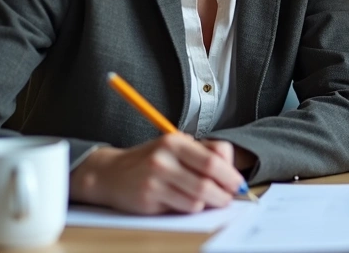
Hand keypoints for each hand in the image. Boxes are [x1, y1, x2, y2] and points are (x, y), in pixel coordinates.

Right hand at [69, 133, 246, 213]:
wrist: (110, 173)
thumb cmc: (149, 161)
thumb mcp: (174, 147)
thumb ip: (202, 153)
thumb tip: (232, 172)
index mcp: (175, 141)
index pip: (214, 157)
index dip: (231, 173)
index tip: (238, 183)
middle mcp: (165, 158)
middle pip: (209, 179)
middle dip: (226, 192)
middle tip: (231, 197)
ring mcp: (156, 179)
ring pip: (199, 198)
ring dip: (210, 203)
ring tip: (210, 201)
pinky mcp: (149, 198)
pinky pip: (184, 207)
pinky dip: (192, 208)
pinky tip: (187, 202)